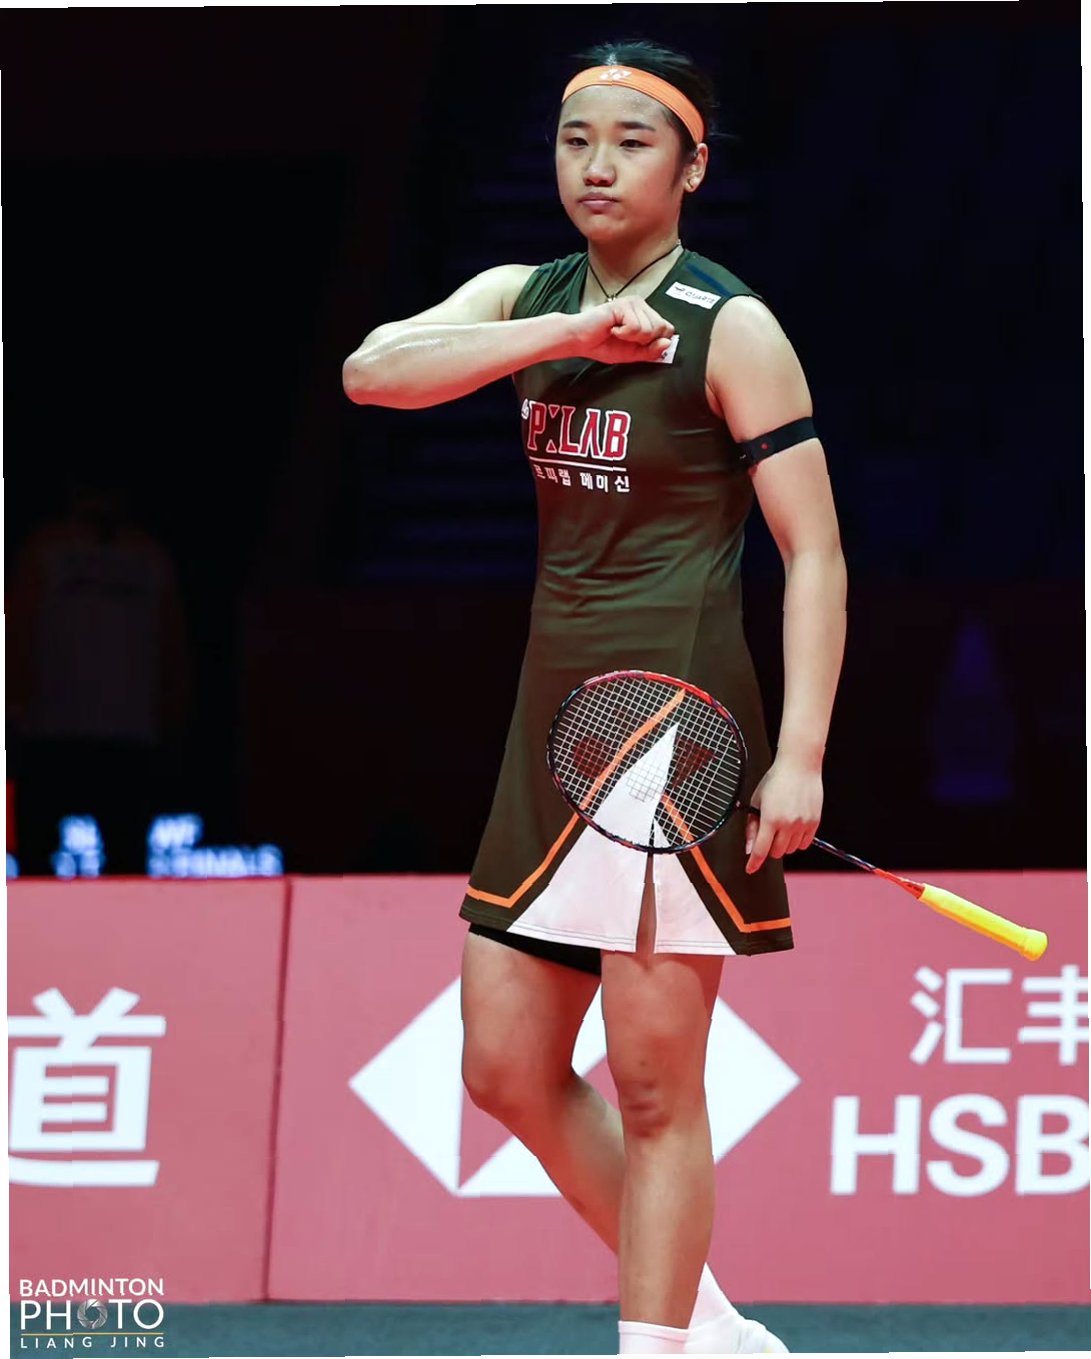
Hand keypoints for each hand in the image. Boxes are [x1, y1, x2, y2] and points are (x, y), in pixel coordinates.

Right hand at [568, 298, 674, 364]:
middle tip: (624, 338)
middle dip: (643, 341)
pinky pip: (636, 327)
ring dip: (631, 338)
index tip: (635, 344)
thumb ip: (651, 351)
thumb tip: (668, 343)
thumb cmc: (602, 344)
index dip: (654, 343)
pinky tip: (612, 329)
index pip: (667, 329)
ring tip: (617, 333)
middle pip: (662, 329)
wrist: (579, 340)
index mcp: (645, 314)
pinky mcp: (623, 304)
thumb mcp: (633, 354)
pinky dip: (624, 334)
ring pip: (649, 329)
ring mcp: (633, 303)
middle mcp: (641, 305)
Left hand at [744, 757, 822, 874]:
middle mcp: (788, 824)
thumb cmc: (775, 780)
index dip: (754, 862)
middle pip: (776, 852)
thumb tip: (750, 848)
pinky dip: (797, 841)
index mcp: (771, 818)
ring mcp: (803, 824)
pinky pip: (804, 844)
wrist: (800, 766)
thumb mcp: (756, 801)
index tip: (750, 869)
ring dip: (783, 844)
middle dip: (769, 847)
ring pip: (790, 849)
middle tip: (768, 832)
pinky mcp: (815, 822)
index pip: (761, 850)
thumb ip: (752, 826)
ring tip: (782, 825)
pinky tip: (793, 827)